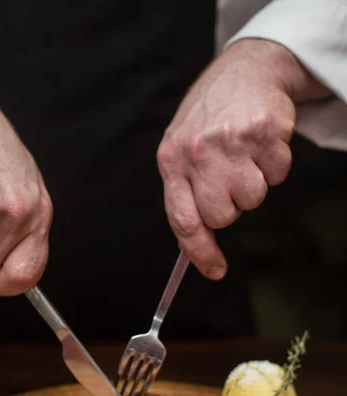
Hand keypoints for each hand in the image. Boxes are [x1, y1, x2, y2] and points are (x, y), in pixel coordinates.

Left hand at [157, 39, 324, 279]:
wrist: (244, 70)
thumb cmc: (210, 117)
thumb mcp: (181, 149)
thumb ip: (184, 193)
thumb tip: (191, 244)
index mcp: (171, 160)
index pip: (183, 220)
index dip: (200, 252)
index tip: (214, 270)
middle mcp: (198, 151)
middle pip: (223, 216)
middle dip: (230, 206)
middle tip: (230, 179)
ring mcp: (232, 140)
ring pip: (253, 199)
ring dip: (254, 184)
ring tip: (245, 156)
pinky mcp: (265, 132)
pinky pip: (278, 175)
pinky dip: (274, 165)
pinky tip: (261, 144)